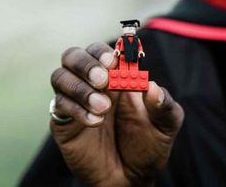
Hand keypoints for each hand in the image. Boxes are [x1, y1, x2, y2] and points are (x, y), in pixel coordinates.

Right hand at [49, 42, 183, 186]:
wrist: (132, 179)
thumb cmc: (149, 145)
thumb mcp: (166, 125)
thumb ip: (164, 105)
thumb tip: (152, 87)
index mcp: (118, 76)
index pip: (102, 51)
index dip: (104, 51)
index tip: (113, 60)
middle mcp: (93, 84)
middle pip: (73, 56)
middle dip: (86, 63)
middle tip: (103, 80)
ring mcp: (75, 101)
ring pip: (60, 76)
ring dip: (80, 88)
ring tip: (103, 108)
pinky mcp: (63, 122)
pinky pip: (59, 106)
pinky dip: (76, 110)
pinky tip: (95, 122)